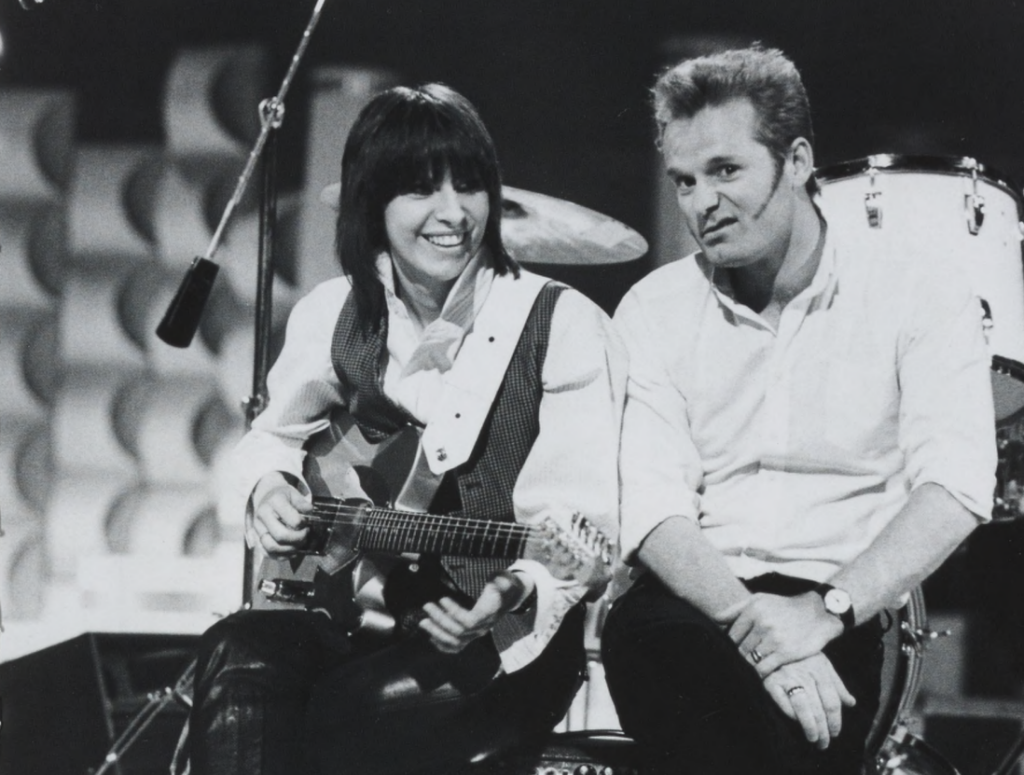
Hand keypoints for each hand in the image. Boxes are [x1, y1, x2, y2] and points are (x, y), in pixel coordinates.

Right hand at [252, 477, 311, 557]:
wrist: (266, 496)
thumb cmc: (283, 496)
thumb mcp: (294, 493)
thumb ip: (303, 504)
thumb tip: (310, 515)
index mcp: (275, 501)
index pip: (293, 520)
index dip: (303, 525)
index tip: (307, 523)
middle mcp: (263, 515)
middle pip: (281, 536)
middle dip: (298, 539)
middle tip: (305, 535)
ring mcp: (257, 529)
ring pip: (272, 548)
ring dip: (289, 550)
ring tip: (298, 544)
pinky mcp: (256, 539)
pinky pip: (267, 554)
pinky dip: (281, 556)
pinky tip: (291, 551)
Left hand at [418, 572, 527, 652]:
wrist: (507, 596)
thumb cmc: (501, 586)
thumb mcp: (502, 581)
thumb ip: (498, 585)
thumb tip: (493, 588)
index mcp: (489, 614)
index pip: (470, 621)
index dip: (454, 612)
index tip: (442, 599)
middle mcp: (483, 627)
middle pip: (459, 631)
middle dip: (440, 619)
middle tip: (427, 606)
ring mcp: (476, 633)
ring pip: (455, 641)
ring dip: (437, 632)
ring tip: (424, 622)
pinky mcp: (470, 636)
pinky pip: (456, 647)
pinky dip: (442, 645)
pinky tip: (431, 637)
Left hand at [720, 592, 843, 676]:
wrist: (818, 613)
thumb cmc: (784, 607)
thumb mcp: (760, 600)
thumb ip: (736, 609)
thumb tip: (713, 620)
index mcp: (754, 609)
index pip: (731, 635)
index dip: (728, 646)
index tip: (728, 653)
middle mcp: (762, 623)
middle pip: (739, 649)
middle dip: (737, 657)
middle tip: (735, 664)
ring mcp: (774, 638)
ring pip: (749, 659)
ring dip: (746, 666)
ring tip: (745, 671)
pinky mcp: (786, 653)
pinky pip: (763, 669)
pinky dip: (757, 674)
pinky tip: (757, 675)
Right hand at [762, 653, 855, 748]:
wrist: (770, 644)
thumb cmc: (799, 657)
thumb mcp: (821, 663)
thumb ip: (836, 684)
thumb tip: (852, 703)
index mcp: (820, 668)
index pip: (832, 701)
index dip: (835, 721)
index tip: (835, 734)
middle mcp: (804, 673)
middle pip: (819, 708)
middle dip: (824, 730)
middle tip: (824, 743)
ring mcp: (787, 677)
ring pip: (803, 708)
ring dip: (809, 727)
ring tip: (813, 738)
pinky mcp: (770, 682)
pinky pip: (783, 703)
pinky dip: (791, 715)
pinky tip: (796, 723)